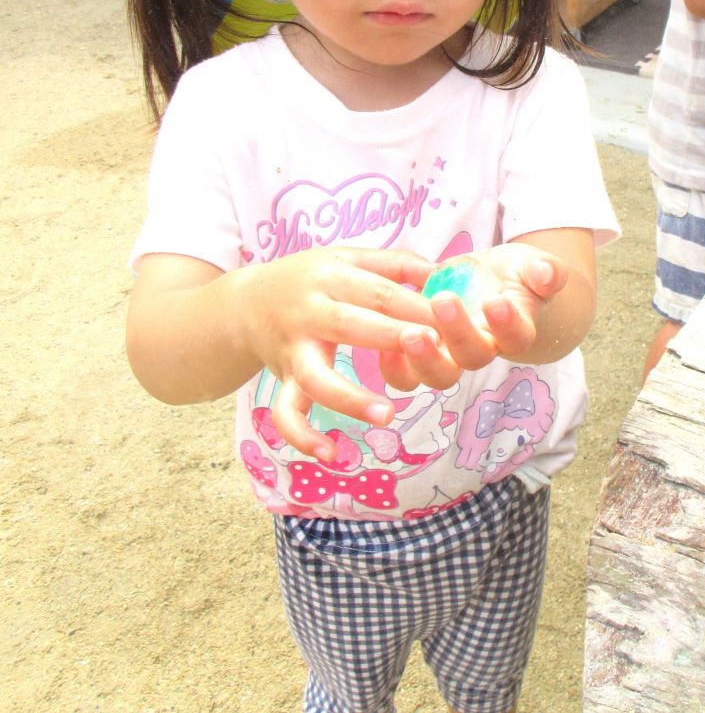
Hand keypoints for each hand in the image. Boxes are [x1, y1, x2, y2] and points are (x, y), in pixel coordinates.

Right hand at [237, 246, 451, 458]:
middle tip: (431, 345)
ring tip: (386, 414)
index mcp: (331, 278)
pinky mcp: (284, 380)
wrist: (245, 303)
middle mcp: (310, 313)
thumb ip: (396, 263)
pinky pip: (287, 413)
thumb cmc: (310, 280)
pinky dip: (302, 436)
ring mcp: (295, 350)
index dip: (415, 306)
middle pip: (351, 325)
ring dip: (349, 397)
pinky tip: (331, 455)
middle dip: (390, 336)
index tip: (450, 320)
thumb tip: (444, 272)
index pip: (378, 293)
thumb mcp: (346, 257)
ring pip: (317, 377)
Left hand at [378, 245, 567, 391]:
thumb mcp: (532, 265)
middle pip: (473, 359)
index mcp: (514, 330)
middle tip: (444, 301)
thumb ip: (544, 271)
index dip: (508, 324)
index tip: (496, 301)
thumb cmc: (516, 276)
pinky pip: (406, 375)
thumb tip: (547, 273)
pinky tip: (383, 344)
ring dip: (424, 358)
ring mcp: (451, 354)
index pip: (518, 337)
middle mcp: (483, 349)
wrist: (493, 285)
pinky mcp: (423, 351)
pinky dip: (393, 366)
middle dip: (458, 334)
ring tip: (410, 333)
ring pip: (439, 375)